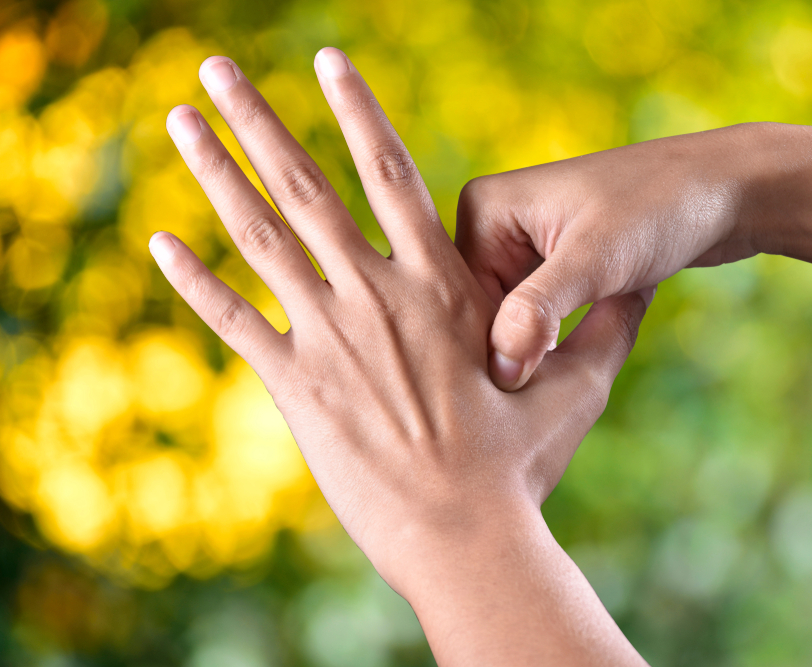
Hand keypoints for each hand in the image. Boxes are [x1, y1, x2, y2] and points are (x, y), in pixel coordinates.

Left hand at [152, 49, 648, 664]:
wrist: (466, 537)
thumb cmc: (522, 465)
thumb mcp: (579, 389)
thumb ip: (603, 330)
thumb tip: (644, 292)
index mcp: (440, 283)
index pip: (390, 171)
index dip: (356, 110)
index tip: (326, 60)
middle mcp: (377, 294)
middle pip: (305, 185)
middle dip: (258, 119)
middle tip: (217, 65)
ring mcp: (331, 338)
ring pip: (261, 236)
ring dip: (215, 173)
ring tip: (179, 121)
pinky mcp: (298, 389)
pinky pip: (235, 321)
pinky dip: (195, 281)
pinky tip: (158, 240)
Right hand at [458, 122, 811, 392]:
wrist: (730, 190)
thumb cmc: (661, 208)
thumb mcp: (596, 260)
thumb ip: (539, 310)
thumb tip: (499, 366)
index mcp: (482, 209)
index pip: (458, 299)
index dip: (486, 349)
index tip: (516, 395)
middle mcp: (495, 225)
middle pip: (481, 313)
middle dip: (513, 352)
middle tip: (546, 395)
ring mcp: (526, 247)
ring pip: (512, 322)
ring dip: (538, 352)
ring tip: (562, 383)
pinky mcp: (557, 266)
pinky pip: (540, 318)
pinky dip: (558, 343)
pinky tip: (579, 363)